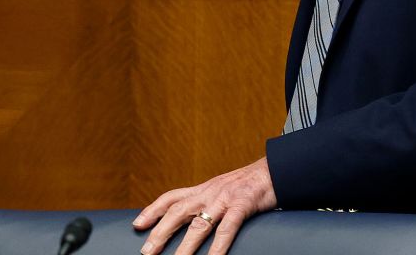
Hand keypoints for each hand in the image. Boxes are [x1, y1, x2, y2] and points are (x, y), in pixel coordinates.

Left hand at [133, 157, 277, 254]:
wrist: (277, 169)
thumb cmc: (251, 183)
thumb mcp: (224, 188)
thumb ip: (209, 201)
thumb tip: (195, 219)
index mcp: (204, 188)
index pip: (172, 197)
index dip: (153, 210)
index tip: (137, 224)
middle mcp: (210, 192)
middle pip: (178, 212)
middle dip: (160, 232)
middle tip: (147, 251)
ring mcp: (225, 198)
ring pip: (199, 224)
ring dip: (184, 246)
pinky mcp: (243, 205)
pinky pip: (227, 228)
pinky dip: (218, 246)